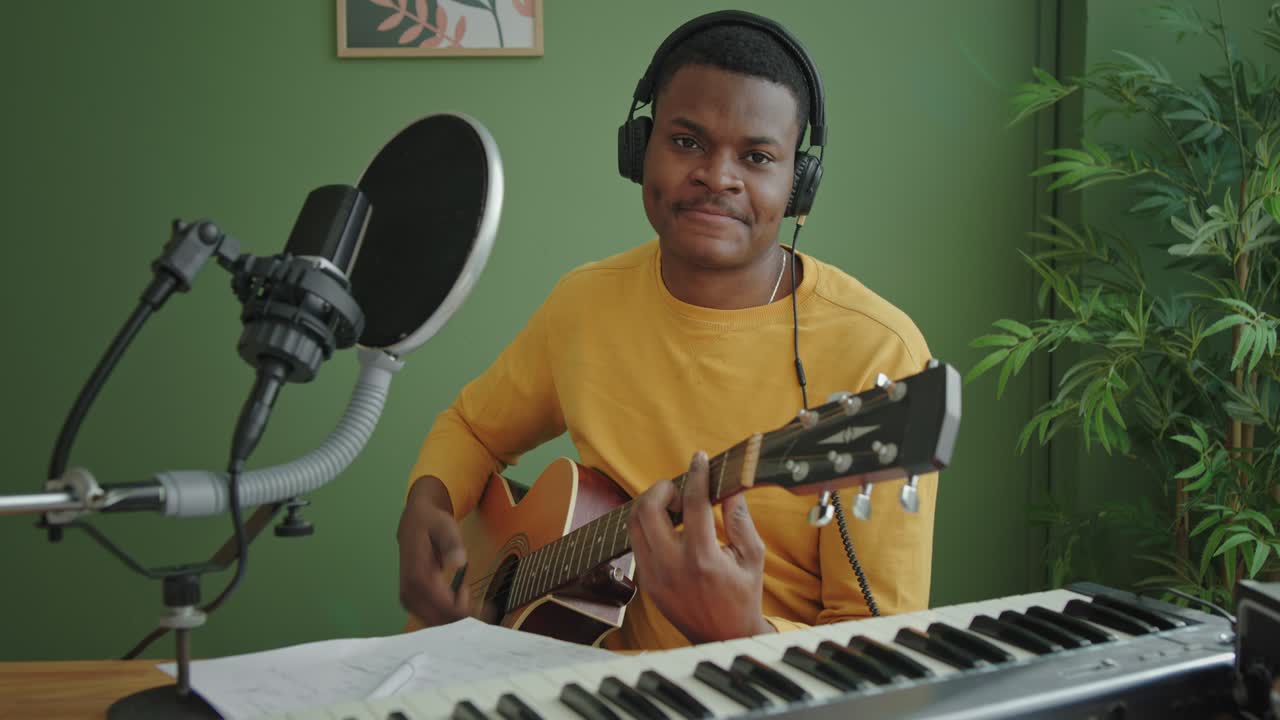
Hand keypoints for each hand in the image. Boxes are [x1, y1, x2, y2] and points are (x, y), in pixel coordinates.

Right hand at [397, 476, 470, 625]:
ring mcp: (409, 600)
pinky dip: (450, 615)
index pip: (444, 606)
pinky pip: (433, 618)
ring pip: (437, 623)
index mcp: (417, 577)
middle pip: (440, 620)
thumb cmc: (432, 524)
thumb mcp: (445, 526)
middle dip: (465, 618)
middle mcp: (410, 593)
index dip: (466, 612)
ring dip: (459, 617)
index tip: (488, 610)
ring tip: (471, 594)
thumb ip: (452, 544)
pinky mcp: (412, 603)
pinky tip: (462, 597)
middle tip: (485, 605)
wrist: (413, 523)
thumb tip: (459, 561)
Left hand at [627, 451, 772, 643]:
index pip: (694, 505)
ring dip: (650, 506)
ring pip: (633, 524)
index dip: (696, 475)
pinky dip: (648, 527)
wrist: (723, 637)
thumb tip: (730, 488)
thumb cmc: (743, 595)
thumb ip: (740, 520)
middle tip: (680, 491)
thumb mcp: (753, 557)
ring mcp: (654, 576)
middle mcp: (672, 566)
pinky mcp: (646, 583)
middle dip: (662, 489)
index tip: (698, 459)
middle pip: (647, 509)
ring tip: (674, 508)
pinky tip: (668, 527)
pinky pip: (636, 543)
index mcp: (703, 559)